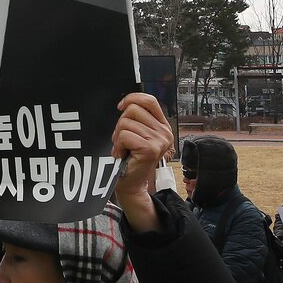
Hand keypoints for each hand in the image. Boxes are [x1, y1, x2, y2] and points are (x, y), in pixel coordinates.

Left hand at [110, 93, 171, 232]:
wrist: (132, 184)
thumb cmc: (131, 158)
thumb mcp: (137, 134)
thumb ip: (136, 119)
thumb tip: (125, 103)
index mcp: (162, 126)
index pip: (150, 100)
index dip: (132, 98)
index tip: (121, 107)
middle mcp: (164, 132)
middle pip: (133, 109)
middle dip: (121, 123)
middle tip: (123, 140)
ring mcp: (159, 140)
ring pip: (126, 123)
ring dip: (118, 136)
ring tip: (124, 149)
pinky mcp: (150, 148)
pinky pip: (124, 135)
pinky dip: (118, 145)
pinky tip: (123, 154)